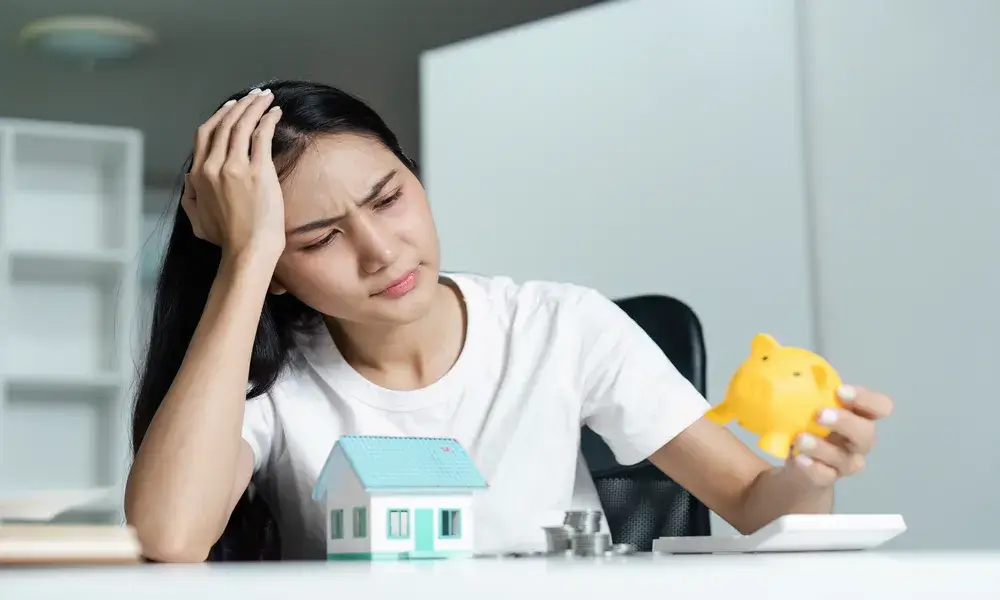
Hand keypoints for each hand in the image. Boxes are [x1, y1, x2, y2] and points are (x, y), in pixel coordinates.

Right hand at [181, 88, 285, 258]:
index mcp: (199, 175)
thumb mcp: (197, 220)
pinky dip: (267, 120)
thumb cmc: (227, 240)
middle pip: (224, 124)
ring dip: (254, 107)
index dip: (219, 117)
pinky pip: (261, 136)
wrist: (247, 249)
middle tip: (253, 96)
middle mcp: (214, 166)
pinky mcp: (258, 171)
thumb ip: (190, 199)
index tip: (230, 108)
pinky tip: (275, 113)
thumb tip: (188, 183)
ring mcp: (235, 167)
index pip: (205, 135)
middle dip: (240, 106)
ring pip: (242, 125)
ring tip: (266, 97)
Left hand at [787, 384, 893, 486]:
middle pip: (866, 434)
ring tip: (800, 439)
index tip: (841, 391)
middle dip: (846, 422)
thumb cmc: (805, 426)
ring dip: (822, 447)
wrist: (796, 468)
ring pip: (845, 459)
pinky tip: (797, 459)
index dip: (866, 399)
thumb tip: (763, 343)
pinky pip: (824, 476)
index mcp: (856, 416)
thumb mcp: (798, 401)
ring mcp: (843, 464)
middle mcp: (856, 442)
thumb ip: (787, 375)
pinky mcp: (825, 480)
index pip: (879, 407)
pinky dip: (812, 467)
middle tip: (820, 414)